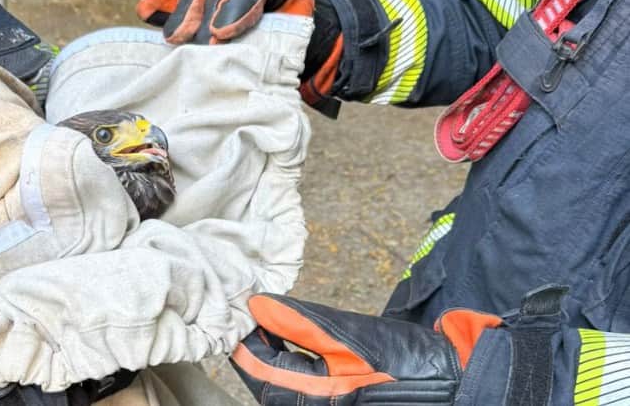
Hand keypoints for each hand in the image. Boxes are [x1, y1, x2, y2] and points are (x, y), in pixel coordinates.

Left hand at [230, 294, 501, 404]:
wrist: (457, 387)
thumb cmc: (406, 364)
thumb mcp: (351, 336)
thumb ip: (300, 322)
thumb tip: (258, 305)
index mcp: (310, 400)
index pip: (258, 369)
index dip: (246, 338)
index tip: (243, 310)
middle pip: (267, 381)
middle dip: (258, 347)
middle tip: (256, 313)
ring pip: (282, 387)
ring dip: (273, 356)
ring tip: (272, 325)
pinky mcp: (338, 405)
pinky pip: (302, 390)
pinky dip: (292, 367)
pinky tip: (294, 347)